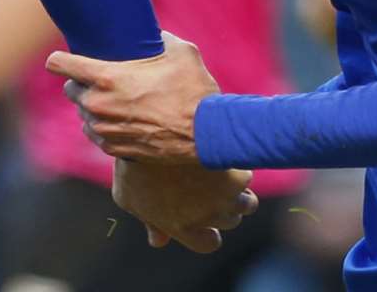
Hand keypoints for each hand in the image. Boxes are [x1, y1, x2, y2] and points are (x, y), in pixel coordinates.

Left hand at [47, 31, 218, 163]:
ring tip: (118, 100)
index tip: (65, 57)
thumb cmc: (194, 91)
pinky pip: (96, 133)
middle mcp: (98, 105)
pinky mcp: (114, 149)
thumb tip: (152, 34)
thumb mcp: (181, 52)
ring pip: (83, 113)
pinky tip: (123, 119)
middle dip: (82, 83)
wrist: (209, 135)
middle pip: (70, 89)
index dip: (60, 59)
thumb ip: (159, 39)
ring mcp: (104, 130)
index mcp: (106, 78)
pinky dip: (104, 126)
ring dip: (94, 106)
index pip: (59, 64)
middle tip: (103, 79)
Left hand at [112, 156, 257, 251]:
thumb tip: (158, 241)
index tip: (208, 222)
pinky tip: (222, 154)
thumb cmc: (134, 165)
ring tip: (225, 175)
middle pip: (230, 221)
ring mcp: (226, 199)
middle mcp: (208, 218)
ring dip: (239, 192)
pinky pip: (246, 175)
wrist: (153, 133)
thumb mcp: (128, 198)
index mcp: (181, 227)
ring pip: (247, 204)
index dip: (210, 233)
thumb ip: (149, 222)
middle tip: (212, 187)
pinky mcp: (238, 177)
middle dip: (224, 207)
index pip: (208, 244)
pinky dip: (238, 166)